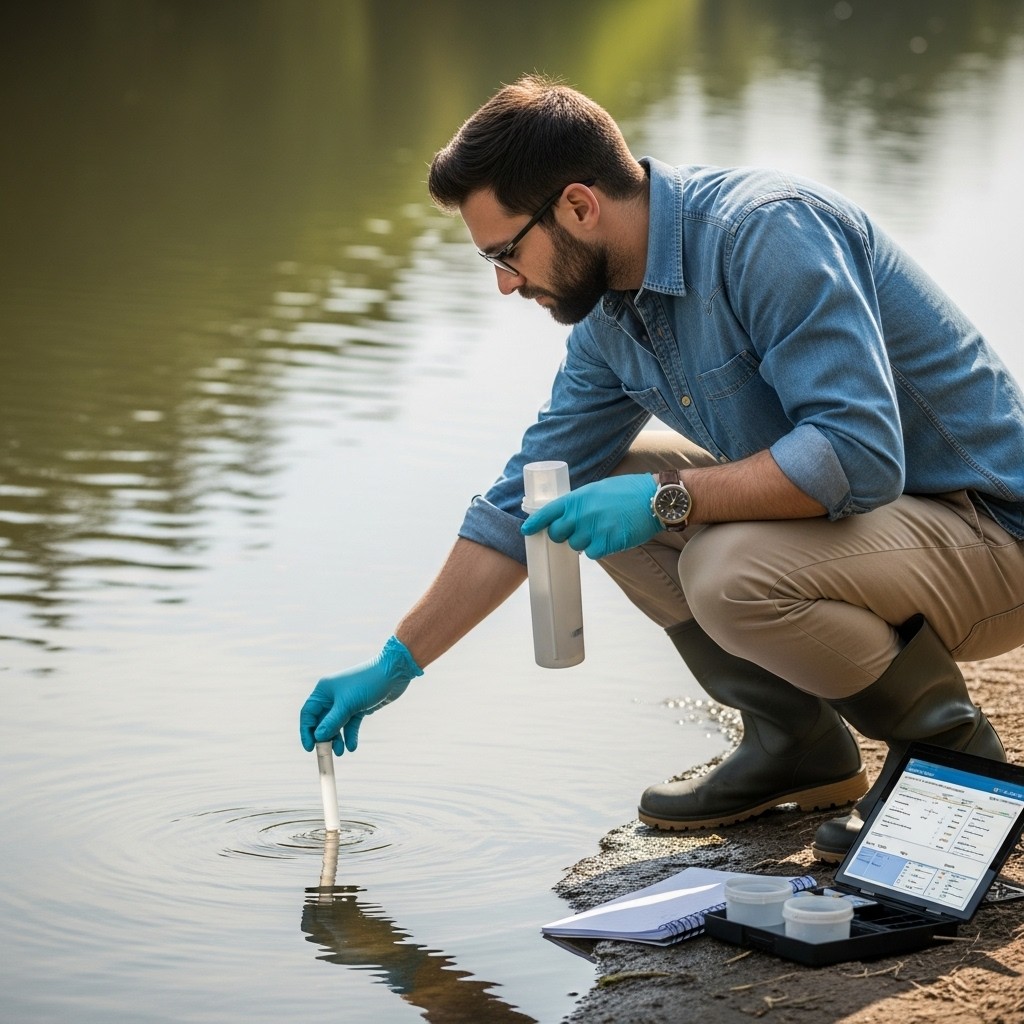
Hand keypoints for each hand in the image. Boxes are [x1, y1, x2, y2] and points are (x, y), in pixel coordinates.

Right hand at [299, 636, 422, 755]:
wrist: (393, 673)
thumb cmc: (367, 683)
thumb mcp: (347, 705)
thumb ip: (331, 722)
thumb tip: (317, 737)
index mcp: (324, 691)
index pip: (308, 714)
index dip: (306, 731)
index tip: (310, 748)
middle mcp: (332, 697)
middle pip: (321, 722)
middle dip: (323, 738)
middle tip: (326, 753)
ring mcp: (346, 703)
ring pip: (336, 725)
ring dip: (337, 739)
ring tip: (341, 752)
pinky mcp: (359, 708)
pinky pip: (350, 725)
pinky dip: (350, 736)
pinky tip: (352, 746)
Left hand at [520, 473, 658, 559]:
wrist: (654, 499)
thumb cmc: (628, 491)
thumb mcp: (598, 489)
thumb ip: (580, 502)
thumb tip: (567, 516)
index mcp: (578, 498)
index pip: (548, 512)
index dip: (535, 523)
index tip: (526, 530)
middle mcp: (582, 513)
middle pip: (558, 534)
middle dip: (564, 535)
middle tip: (578, 530)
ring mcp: (594, 529)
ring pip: (576, 545)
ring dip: (585, 542)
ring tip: (601, 530)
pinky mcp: (607, 542)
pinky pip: (593, 553)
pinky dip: (599, 549)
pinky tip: (610, 538)